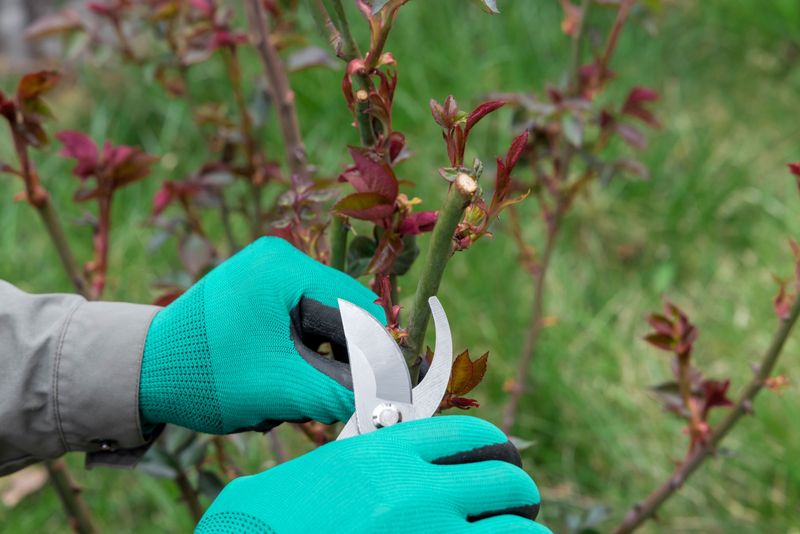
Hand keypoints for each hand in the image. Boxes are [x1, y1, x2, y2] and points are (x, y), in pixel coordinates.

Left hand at [139, 237, 384, 433]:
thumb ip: (341, 393)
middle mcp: (277, 260)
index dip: (374, 351)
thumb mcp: (281, 387)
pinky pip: (297, 323)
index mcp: (285, 267)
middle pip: (338, 314)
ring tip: (294, 395)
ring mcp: (264, 274)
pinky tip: (281, 382)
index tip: (383, 390)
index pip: (354, 307)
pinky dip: (299, 356)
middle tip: (328, 400)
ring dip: (318, 363)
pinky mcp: (254, 292)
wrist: (141, 372)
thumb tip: (392, 404)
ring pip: (320, 323)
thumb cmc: (207, 375)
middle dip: (339, 361)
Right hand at [196, 416, 550, 533]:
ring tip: (517, 533)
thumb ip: (395, 458)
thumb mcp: (342, 466)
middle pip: (507, 483)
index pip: (475, 438)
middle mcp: (415, 495)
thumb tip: (447, 458)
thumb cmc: (287, 510)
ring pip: (517, 532)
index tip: (504, 460)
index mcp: (390, 454)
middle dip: (520, 494)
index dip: (500, 448)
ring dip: (523, 531)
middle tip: (518, 504)